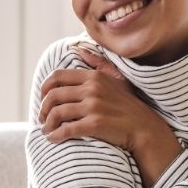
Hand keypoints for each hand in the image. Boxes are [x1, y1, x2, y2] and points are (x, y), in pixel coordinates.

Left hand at [39, 45, 181, 187]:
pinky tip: (53, 139)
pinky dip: (55, 135)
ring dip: (47, 124)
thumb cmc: (130, 105)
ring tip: (46, 130)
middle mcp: (92, 89)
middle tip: (42, 118)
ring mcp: (93, 106)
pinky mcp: (95, 124)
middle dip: (43, 109)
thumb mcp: (117, 79)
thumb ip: (98, 63)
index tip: (43, 99)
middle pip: (53, 96)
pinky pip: (66, 129)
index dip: (44, 89)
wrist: (145, 128)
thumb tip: (80, 49)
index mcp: (94, 77)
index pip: (57, 77)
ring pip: (57, 113)